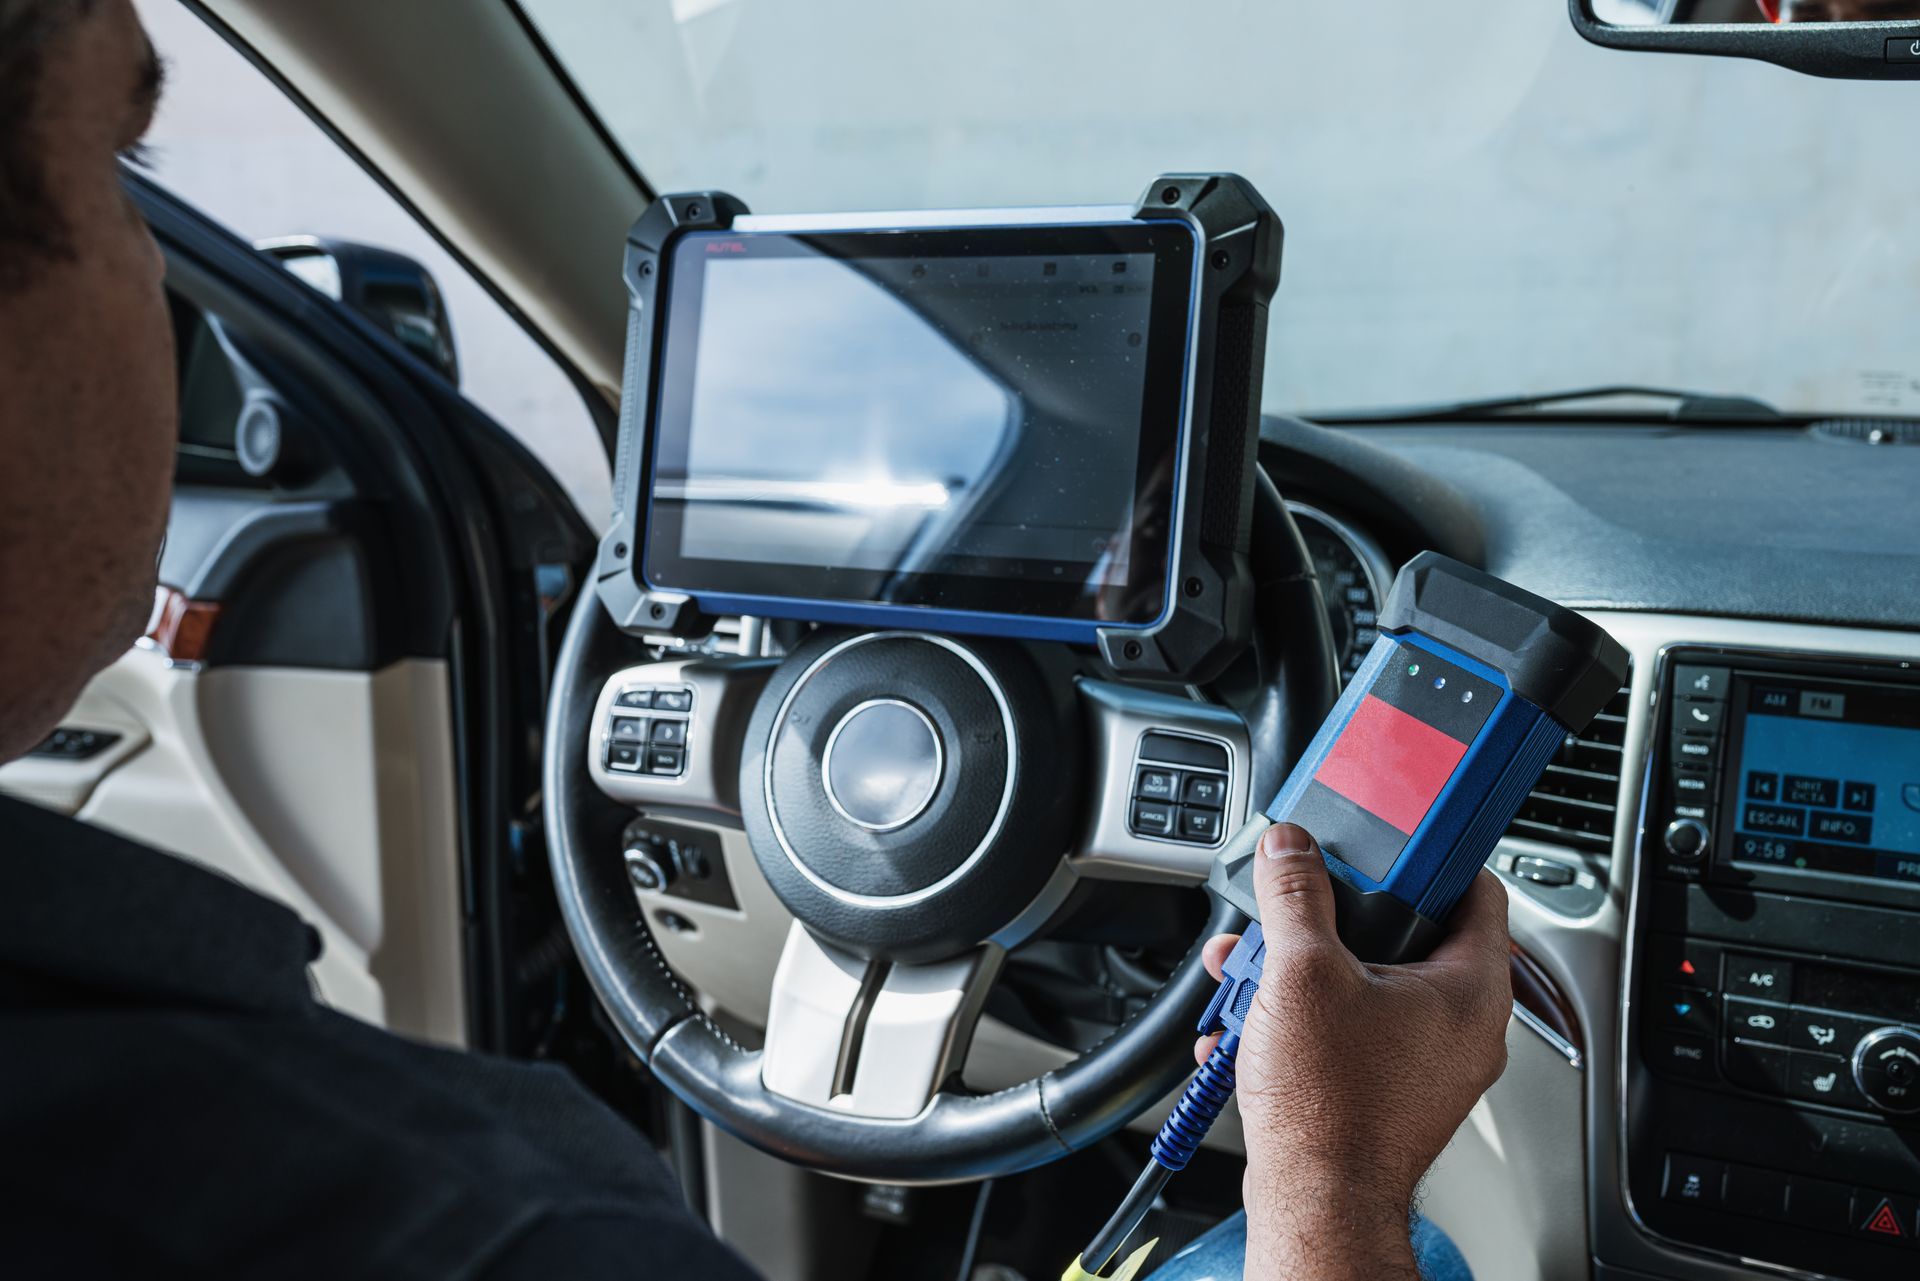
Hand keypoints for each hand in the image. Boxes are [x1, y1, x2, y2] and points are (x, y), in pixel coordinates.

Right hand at [1198, 822, 1511, 1280]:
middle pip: (1406, 934)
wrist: (1313, 1202)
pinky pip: (1350, 1029)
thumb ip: (1296, 894)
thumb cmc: (1332, 1108)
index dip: (1428, 855)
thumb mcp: (1303, 971)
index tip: (1388, 838)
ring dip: (1302, 969)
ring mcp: (1428, 1064)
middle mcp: (1462, 1028)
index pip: (1476, 889)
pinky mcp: (1389, 1091)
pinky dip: (1302, 1017)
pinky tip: (1253, 1021)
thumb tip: (1292, 849)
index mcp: (1471, 990)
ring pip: (1367, 984)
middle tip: (1297, 908)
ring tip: (1254, 972)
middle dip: (1332, 918)